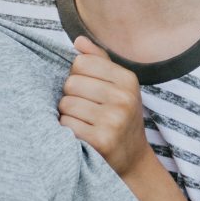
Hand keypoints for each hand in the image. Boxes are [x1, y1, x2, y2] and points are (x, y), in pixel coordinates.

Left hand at [58, 36, 149, 176]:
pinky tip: (81, 135)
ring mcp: (114, 120)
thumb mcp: (118, 86)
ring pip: (66, 104)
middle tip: (85, 109)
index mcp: (128, 79)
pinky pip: (66, 124)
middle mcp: (124, 98)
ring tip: (83, 122)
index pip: (81, 62)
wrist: (133, 160)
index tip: (88, 89)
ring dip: (67, 114)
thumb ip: (98, 60)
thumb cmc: (120, 116)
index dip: (77, 75)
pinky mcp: (102, 141)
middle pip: (71, 83)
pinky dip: (67, 130)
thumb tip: (78, 40)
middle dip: (70, 96)